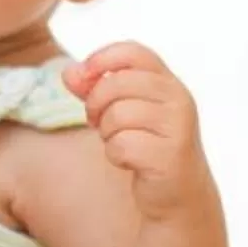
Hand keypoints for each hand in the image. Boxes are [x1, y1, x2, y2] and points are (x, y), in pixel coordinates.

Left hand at [64, 41, 212, 220]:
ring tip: (121, 142)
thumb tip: (68, 73)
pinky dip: (116, 155)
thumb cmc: (146, 146)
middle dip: (96, 104)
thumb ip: (95, 88)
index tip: (85, 78)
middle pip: (117, 83)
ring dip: (107, 133)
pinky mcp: (170, 156)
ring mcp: (178, 127)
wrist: (177, 194)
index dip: (101, 60)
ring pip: (118, 114)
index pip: (133, 52)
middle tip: (99, 122)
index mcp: (168, 83)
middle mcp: (179, 99)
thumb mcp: (121, 111)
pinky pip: (122, 145)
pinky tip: (129, 161)